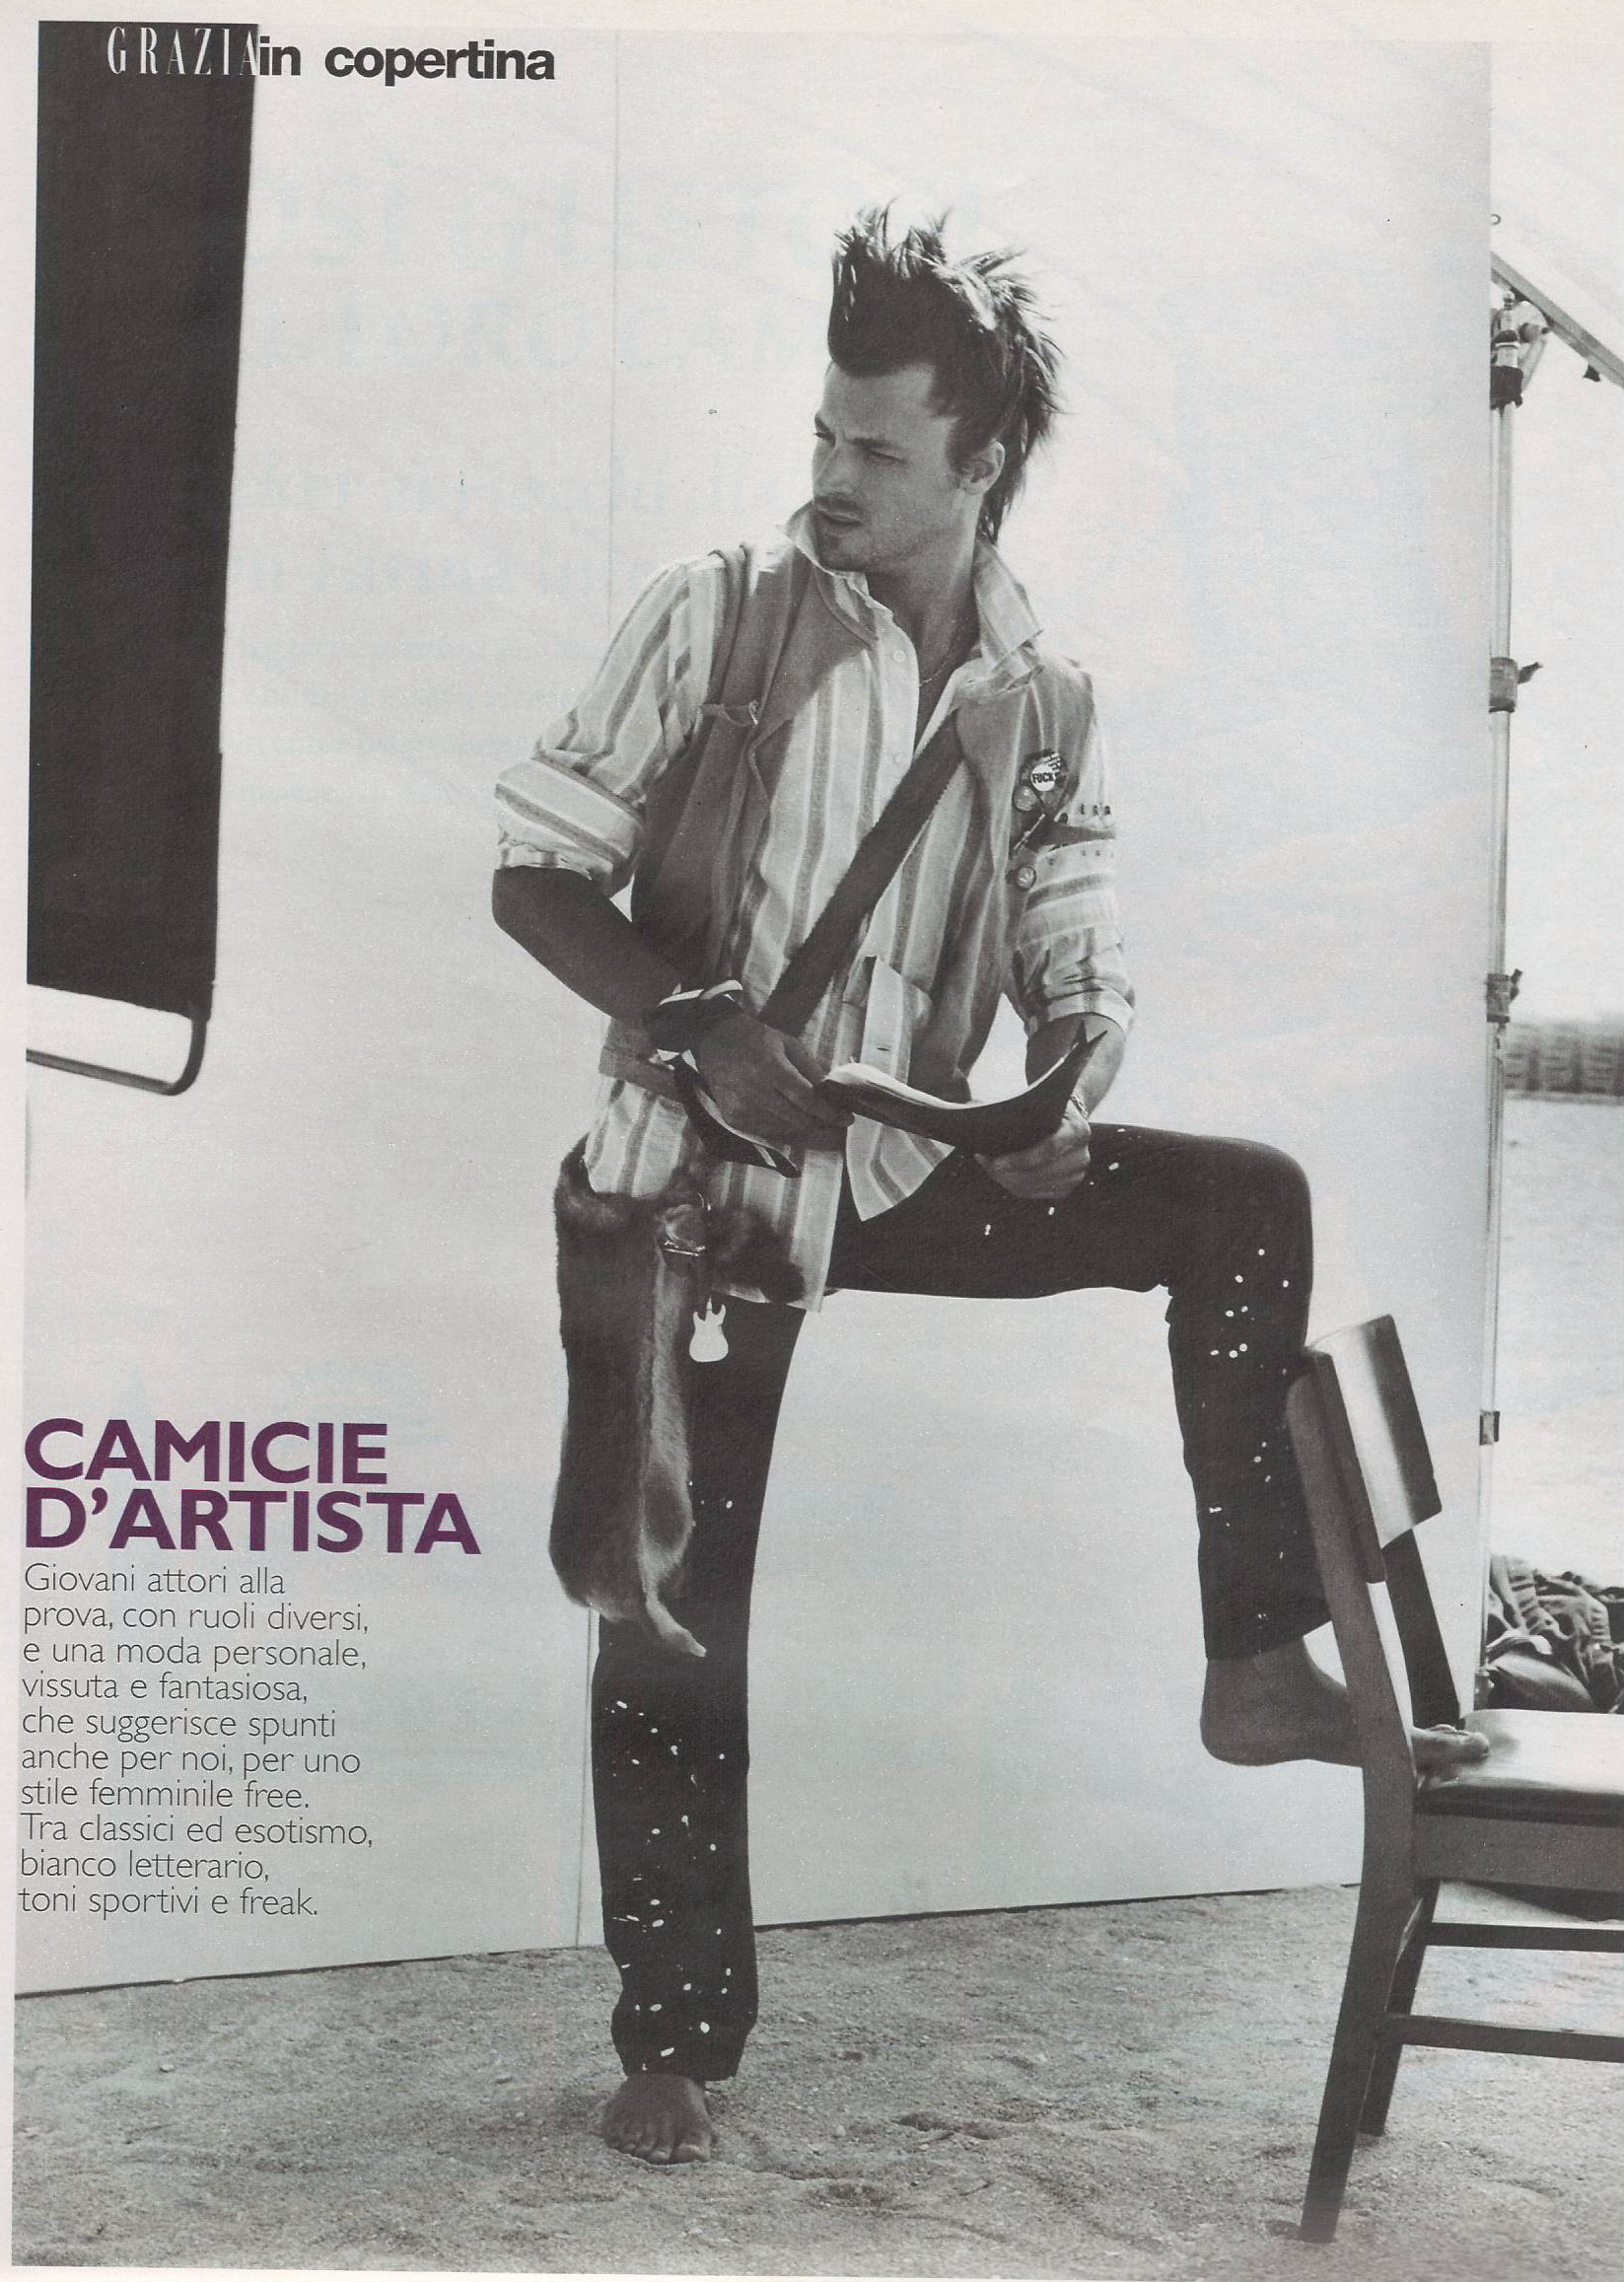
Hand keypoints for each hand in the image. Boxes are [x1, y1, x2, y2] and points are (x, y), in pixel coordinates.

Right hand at [691, 1008, 849, 1151]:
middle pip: (798, 1120)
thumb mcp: (788, 1044)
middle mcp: (755, 1092)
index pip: (806, 1099)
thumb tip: (832, 1095)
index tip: (846, 1119)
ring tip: (825, 1131)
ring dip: (808, 1134)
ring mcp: (742, 1109)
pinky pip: (768, 1133)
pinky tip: (800, 1128)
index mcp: (770, 1068)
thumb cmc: (755, 1040)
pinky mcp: (734, 1119)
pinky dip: (787, 1133)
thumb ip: (811, 1069)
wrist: (715, 1042)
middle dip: (823, 1128)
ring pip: (785, 1131)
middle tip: (839, 1129)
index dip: (829, 1113)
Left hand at [980, 1093, 1091, 1200]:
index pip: (1049, 1150)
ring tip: (989, 1167)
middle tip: (985, 1162)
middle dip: (1008, 1172)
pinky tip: (1003, 1175)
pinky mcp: (1068, 1187)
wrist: (1069, 1119)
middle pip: (1040, 1173)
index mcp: (1078, 1131)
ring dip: (1008, 1180)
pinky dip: (1017, 1187)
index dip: (1021, 1160)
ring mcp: (1076, 1174)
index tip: (996, 1162)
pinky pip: (1037, 1195)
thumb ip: (1019, 1110)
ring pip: (1035, 1186)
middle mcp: (1082, 1156)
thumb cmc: (1048, 1108)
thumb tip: (981, 1112)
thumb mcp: (1040, 1101)